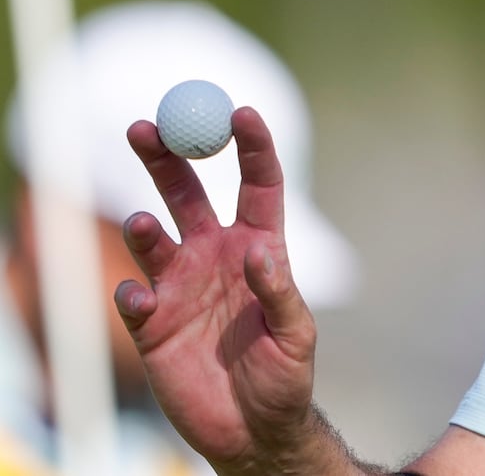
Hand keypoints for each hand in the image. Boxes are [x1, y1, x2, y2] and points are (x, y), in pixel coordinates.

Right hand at [116, 106, 320, 473]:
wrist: (253, 430)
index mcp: (260, 246)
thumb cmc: (286, 377)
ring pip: (152, 235)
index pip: (257, 183)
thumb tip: (257, 251)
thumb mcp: (296, 335)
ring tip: (145, 224)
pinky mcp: (152, 322)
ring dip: (144, 225)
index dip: (250, 145)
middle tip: (145, 125)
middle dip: (166, 155)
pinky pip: (132, 295)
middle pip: (188, 191)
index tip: (240, 110)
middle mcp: (215, 255)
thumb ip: (279, 291)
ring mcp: (180, 285)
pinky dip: (131, 292)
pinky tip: (140, 301)